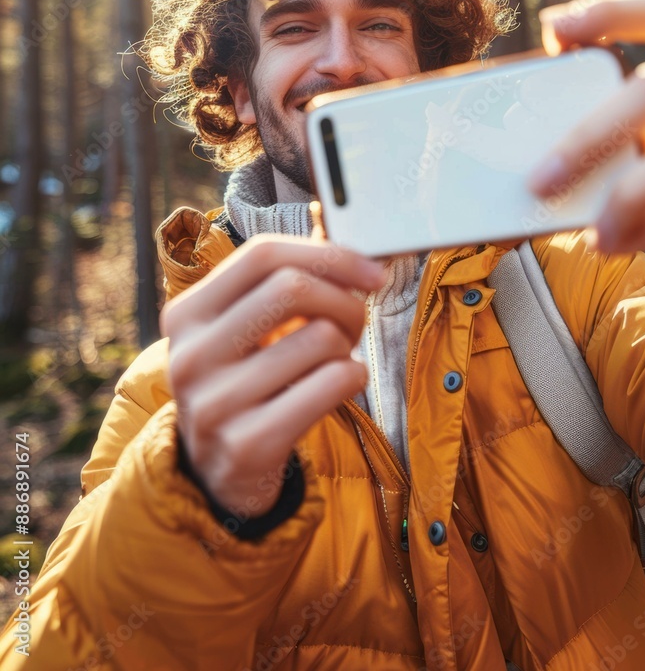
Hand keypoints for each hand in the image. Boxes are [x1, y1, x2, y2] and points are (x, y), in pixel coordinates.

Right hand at [163, 234, 385, 515]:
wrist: (217, 475)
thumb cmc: (245, 384)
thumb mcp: (242, 331)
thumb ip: (282, 286)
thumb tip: (355, 254)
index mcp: (187, 314)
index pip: (261, 255)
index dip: (326, 254)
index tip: (371, 271)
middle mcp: (191, 355)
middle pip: (291, 288)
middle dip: (343, 300)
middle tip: (355, 321)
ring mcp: (214, 403)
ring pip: (320, 338)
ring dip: (346, 347)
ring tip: (333, 362)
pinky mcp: (248, 445)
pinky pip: (331, 384)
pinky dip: (352, 378)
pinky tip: (340, 386)